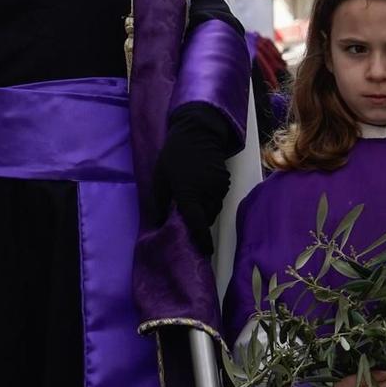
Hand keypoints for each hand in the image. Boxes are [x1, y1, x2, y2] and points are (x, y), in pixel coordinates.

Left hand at [152, 105, 236, 254]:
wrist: (198, 133)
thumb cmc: (174, 156)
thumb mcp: (160, 178)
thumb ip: (161, 202)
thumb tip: (160, 222)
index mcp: (188, 195)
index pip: (197, 224)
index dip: (202, 241)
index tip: (205, 252)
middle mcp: (206, 194)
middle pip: (206, 219)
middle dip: (199, 222)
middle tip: (188, 219)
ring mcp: (218, 188)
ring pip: (213, 209)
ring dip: (205, 210)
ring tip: (193, 201)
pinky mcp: (225, 182)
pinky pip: (218, 198)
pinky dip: (210, 199)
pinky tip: (201, 188)